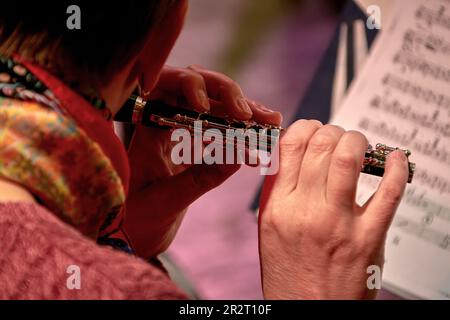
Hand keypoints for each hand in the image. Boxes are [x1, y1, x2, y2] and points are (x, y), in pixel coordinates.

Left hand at [124, 65, 282, 257]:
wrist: (129, 237)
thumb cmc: (134, 221)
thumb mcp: (166, 201)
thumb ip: (201, 178)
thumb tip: (239, 153)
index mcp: (147, 128)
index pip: (172, 89)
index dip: (198, 88)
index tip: (224, 109)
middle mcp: (164, 124)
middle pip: (200, 94)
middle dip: (231, 99)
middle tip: (258, 115)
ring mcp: (180, 136)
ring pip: (215, 112)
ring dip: (242, 115)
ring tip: (270, 122)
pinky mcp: (193, 150)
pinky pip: (219, 135)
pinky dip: (239, 137)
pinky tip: (258, 142)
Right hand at [258, 120, 408, 298]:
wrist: (305, 313)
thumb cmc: (288, 275)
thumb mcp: (268, 230)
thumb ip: (276, 192)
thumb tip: (290, 156)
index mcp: (278, 208)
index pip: (290, 146)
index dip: (305, 127)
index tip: (313, 129)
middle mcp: (305, 211)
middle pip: (322, 145)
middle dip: (334, 131)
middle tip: (339, 137)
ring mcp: (338, 224)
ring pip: (350, 159)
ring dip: (359, 141)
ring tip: (360, 145)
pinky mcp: (367, 239)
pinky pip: (388, 193)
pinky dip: (396, 169)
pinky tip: (396, 159)